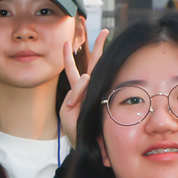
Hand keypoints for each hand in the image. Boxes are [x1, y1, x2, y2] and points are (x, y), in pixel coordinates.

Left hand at [56, 27, 107, 144]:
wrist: (90, 146)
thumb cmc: (78, 132)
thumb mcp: (67, 113)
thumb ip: (74, 95)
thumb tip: (87, 78)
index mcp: (77, 92)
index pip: (72, 70)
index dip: (67, 57)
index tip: (66, 43)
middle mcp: (89, 89)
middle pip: (93, 63)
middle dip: (98, 46)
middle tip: (104, 31)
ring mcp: (99, 91)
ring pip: (100, 67)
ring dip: (102, 50)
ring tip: (105, 33)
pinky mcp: (105, 96)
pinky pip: (104, 81)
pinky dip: (105, 69)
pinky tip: (111, 53)